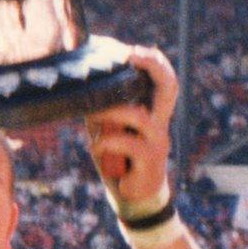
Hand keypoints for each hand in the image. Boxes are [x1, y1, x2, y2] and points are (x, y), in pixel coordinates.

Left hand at [85, 46, 177, 212]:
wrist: (133, 198)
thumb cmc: (120, 160)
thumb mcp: (109, 129)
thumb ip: (102, 109)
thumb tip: (78, 86)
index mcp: (153, 114)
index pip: (164, 81)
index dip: (154, 61)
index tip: (133, 50)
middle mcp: (160, 123)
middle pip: (169, 85)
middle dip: (151, 65)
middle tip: (129, 54)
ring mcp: (158, 141)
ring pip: (137, 114)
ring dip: (109, 112)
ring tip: (93, 117)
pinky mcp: (150, 160)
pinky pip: (125, 142)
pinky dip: (105, 143)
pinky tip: (97, 149)